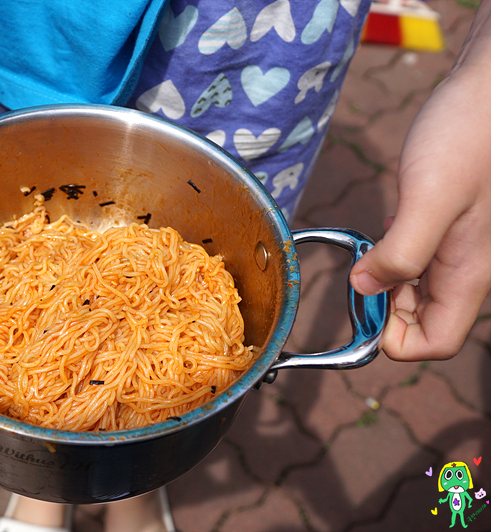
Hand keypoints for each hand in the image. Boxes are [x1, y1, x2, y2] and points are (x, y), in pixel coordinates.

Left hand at [349, 13, 490, 360]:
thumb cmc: (467, 137)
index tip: (364, 305)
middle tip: (363, 268)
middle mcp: (464, 269)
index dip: (395, 341)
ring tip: (372, 246)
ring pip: (416, 292)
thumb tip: (364, 288)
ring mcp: (455, 248)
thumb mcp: (430, 198)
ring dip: (385, 281)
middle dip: (384, 309)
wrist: (485, 91)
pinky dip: (392, 256)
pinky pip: (415, 261)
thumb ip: (401, 252)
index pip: (436, 343)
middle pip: (422, 322)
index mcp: (468, 274)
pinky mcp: (443, 227)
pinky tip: (385, 228)